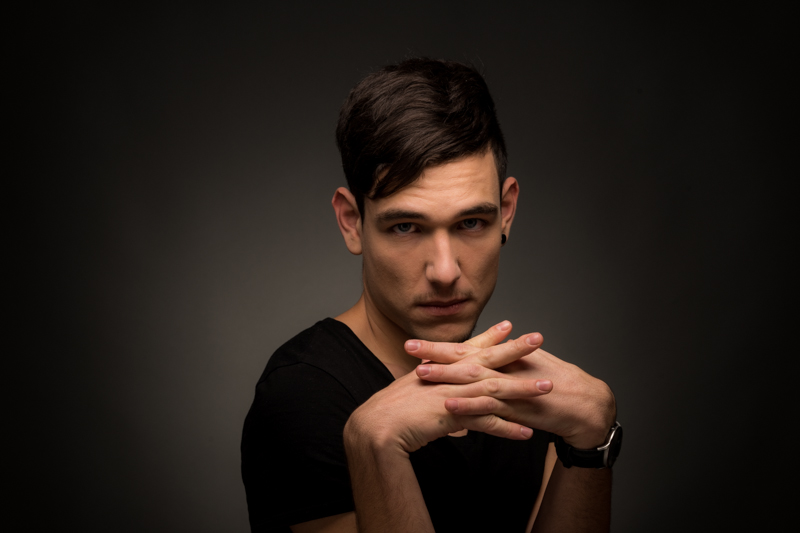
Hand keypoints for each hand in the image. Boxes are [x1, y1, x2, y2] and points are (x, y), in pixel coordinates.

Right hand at [344, 333, 552, 454]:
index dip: (492, 337)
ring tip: (548, 387)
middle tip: (539, 339)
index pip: (471, 348)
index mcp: (442, 369)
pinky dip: (507, 428)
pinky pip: (486, 423)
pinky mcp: (453, 416)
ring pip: (494, 389)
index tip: (511, 326)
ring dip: (522, 389)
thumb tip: (451, 405)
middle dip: (516, 351)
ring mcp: (453, 395)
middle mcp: (450, 377)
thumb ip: (435, 394)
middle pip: (489, 361)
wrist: (378, 424)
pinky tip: (527, 433)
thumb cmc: (393, 410)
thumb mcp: (416, 393)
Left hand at [408, 322, 616, 448]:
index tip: (414, 343)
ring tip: (421, 374)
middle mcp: (505, 368)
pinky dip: (469, 405)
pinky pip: (489, 406)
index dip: (440, 346)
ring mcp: (511, 387)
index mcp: (504, 358)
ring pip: (473, 379)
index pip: (466, 349)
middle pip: (465, 358)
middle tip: (408, 347)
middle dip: (435, 353)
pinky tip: (449, 405)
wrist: (586, 405)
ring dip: (447, 376)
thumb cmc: (557, 385)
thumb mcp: (525, 370)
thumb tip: (477, 361)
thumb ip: (502, 365)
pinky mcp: (517, 407)